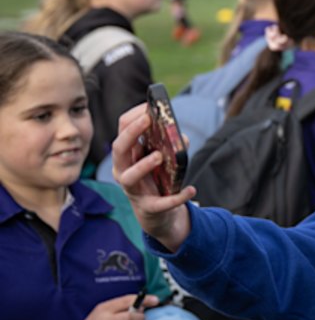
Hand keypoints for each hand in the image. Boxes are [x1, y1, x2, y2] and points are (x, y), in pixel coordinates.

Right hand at [112, 104, 194, 251]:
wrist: (157, 212)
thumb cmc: (157, 177)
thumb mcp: (162, 158)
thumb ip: (170, 145)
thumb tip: (180, 136)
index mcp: (126, 155)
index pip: (121, 130)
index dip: (133, 117)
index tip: (147, 107)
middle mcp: (123, 170)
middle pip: (119, 149)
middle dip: (131, 133)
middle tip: (147, 120)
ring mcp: (133, 190)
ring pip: (130, 176)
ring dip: (143, 164)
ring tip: (160, 156)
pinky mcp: (149, 207)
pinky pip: (162, 203)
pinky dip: (177, 197)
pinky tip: (191, 189)